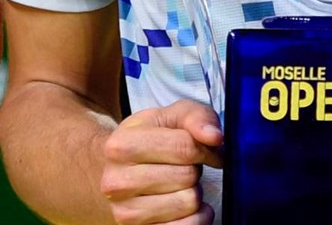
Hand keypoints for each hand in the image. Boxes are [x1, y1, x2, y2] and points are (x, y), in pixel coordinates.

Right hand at [99, 100, 223, 224]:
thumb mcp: (170, 118)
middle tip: (183, 168)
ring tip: (178, 185)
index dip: (205, 149)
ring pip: (189, 202)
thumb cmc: (149, 141)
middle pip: (187, 176)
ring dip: (194, 193)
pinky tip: (185, 207)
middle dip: (194, 170)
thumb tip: (214, 136)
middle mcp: (117, 182)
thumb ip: (196, 117)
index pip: (184, 147)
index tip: (206, 151)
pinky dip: (197, 217)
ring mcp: (126, 212)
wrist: (118, 172)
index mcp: (121, 146)